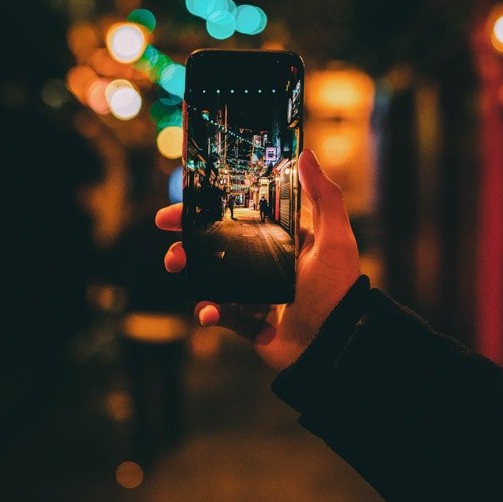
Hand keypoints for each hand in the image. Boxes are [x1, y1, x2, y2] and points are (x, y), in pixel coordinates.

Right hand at [155, 149, 359, 371]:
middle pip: (219, 240)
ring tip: (177, 265)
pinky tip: (207, 311)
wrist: (332, 347)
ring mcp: (254, 289)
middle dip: (190, 232)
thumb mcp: (335, 239)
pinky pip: (220, 310)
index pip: (243, 212)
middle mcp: (266, 260)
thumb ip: (324, 196)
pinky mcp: (247, 317)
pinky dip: (208, 309)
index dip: (217, 203)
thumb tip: (306, 155)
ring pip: (212, 273)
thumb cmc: (337, 290)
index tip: (191, 194)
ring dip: (190, 267)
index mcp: (283, 237)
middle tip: (166, 225)